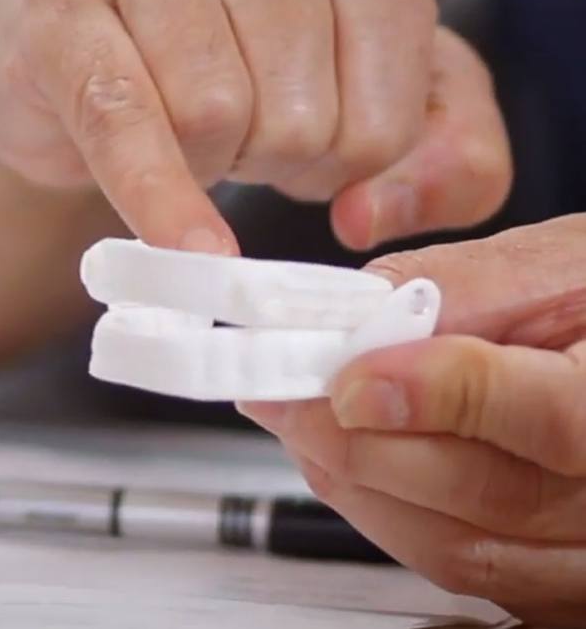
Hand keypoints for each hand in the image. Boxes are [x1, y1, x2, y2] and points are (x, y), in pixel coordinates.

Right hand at [0, 0, 509, 252]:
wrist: (93, 45)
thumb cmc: (246, 65)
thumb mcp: (390, 101)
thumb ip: (453, 158)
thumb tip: (371, 215)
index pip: (393, 112)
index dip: (348, 159)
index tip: (309, 130)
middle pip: (305, 116)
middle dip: (274, 157)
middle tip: (241, 126)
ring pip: (219, 118)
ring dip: (208, 160)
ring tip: (186, 117)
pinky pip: (125, 120)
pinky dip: (158, 196)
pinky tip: (183, 244)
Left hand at [240, 214, 585, 625]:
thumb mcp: (557, 265)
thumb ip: (467, 283)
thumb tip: (361, 310)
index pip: (555, 418)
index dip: (441, 397)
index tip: (351, 376)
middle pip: (485, 495)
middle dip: (359, 441)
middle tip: (283, 393)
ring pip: (455, 546)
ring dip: (356, 482)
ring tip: (298, 422)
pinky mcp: (549, 575)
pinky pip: (455, 566)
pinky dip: (382, 513)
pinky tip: (345, 463)